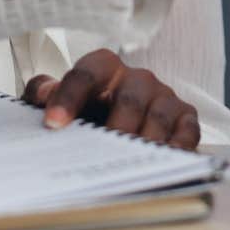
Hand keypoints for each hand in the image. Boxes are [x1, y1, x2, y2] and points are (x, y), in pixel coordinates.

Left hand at [22, 49, 200, 149]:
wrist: (118, 116)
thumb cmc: (89, 108)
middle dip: (115, 126)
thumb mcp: (61, 98)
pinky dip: (177, 147)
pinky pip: (187, 131)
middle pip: (129, 98)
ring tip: (131, 162)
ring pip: (158, 115)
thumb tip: (42, 93)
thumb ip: (44, 92)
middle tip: (102, 150)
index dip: (68, 97)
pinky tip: (163, 161)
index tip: (52, 124)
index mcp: (105, 67)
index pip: (86, 74)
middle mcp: (137, 78)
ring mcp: (163, 96)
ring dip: (145, 140)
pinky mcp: (184, 116)